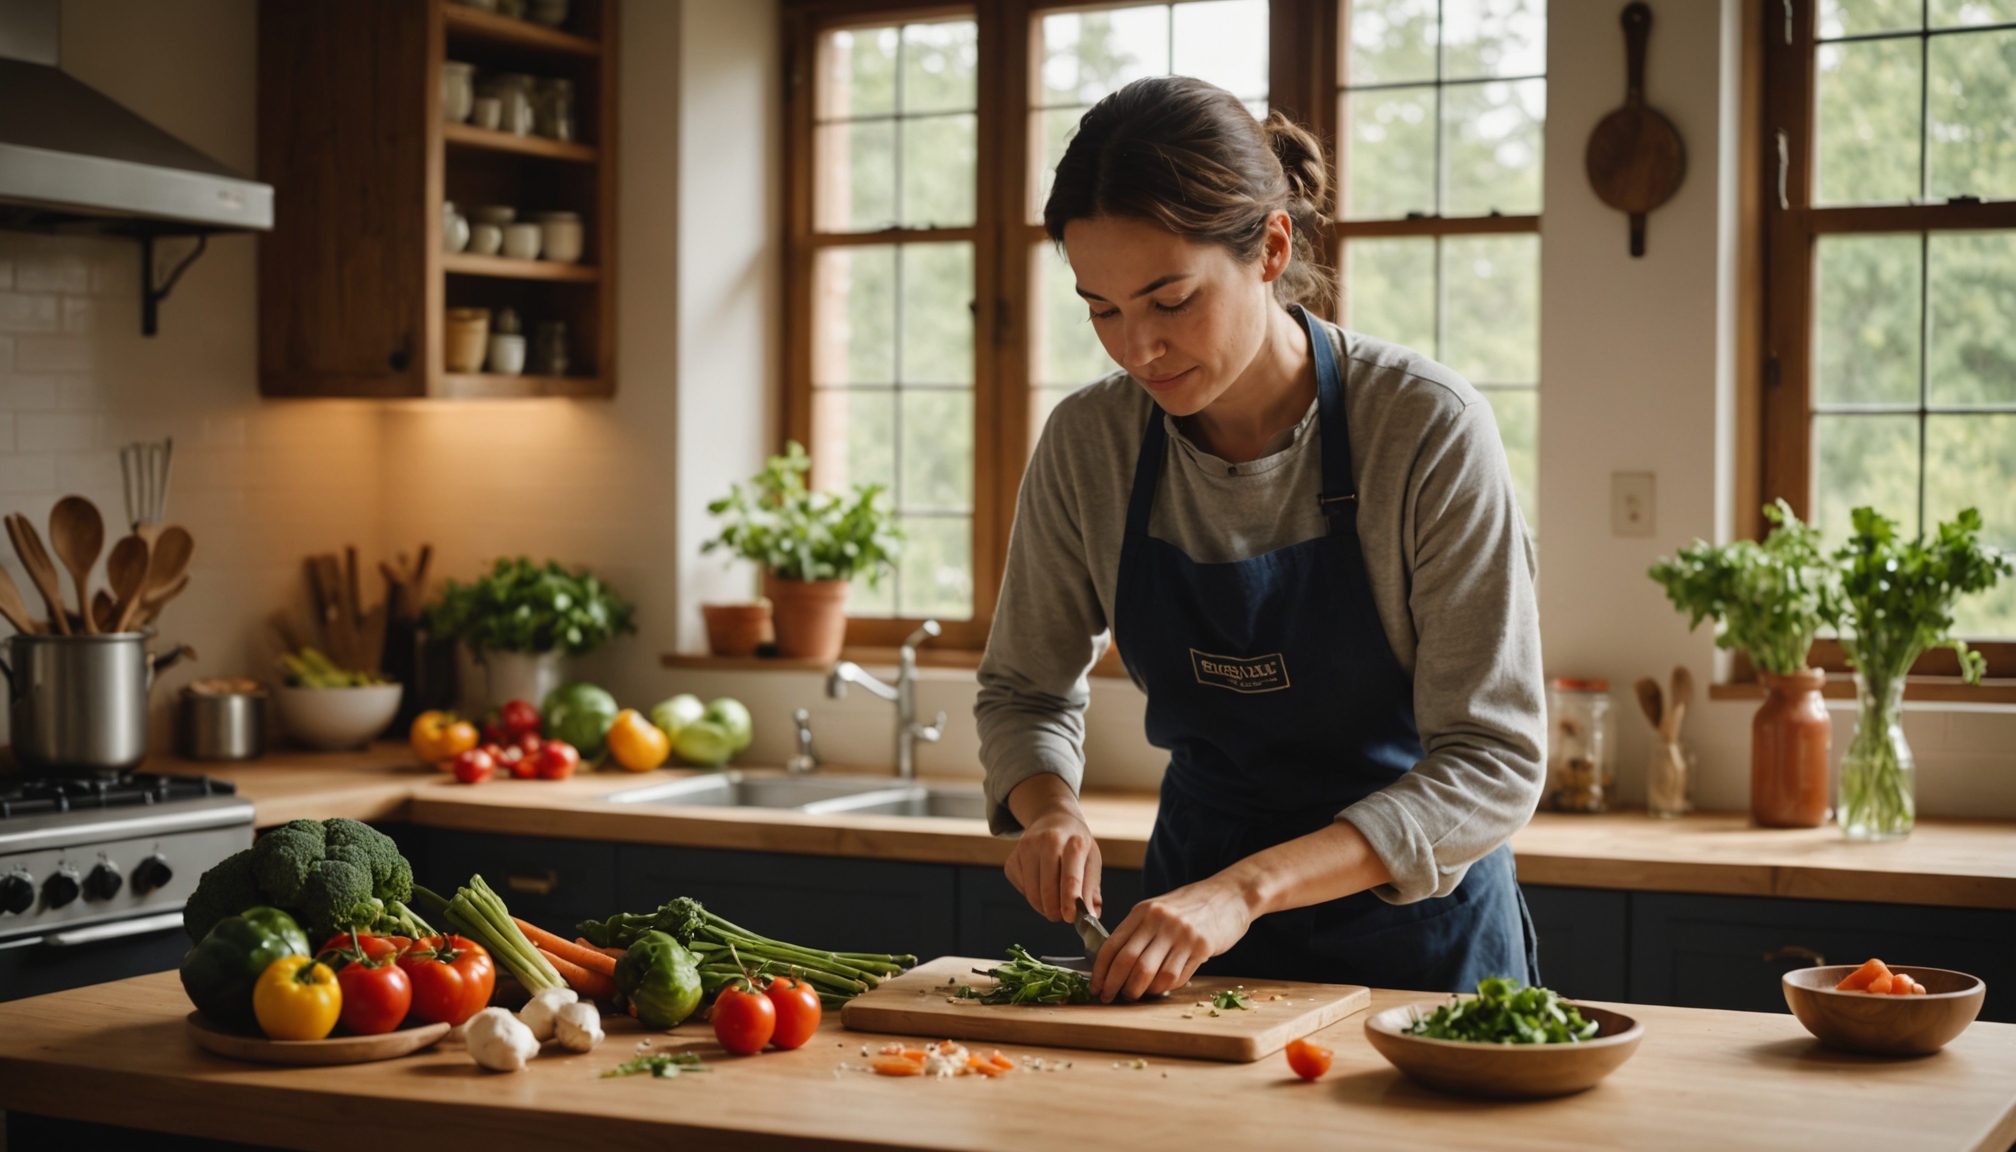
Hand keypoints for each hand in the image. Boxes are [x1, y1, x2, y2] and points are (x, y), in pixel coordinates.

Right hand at [1002, 774, 1101, 921]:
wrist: (1052, 819)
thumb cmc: (1076, 844)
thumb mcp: (1091, 859)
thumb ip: (1091, 889)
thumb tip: (1091, 916)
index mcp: (1074, 842)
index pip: (1071, 877)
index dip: (1070, 901)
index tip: (1070, 918)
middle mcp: (1048, 841)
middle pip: (1048, 888)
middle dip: (1055, 910)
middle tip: (1062, 917)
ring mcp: (1026, 849)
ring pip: (1033, 893)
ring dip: (1044, 907)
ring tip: (1054, 904)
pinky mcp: (1012, 859)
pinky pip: (1022, 890)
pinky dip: (1033, 896)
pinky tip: (1041, 886)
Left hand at [1091, 877, 1252, 1001]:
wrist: (1230, 895)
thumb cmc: (1191, 906)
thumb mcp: (1158, 910)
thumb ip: (1138, 931)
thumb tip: (1114, 964)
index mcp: (1143, 911)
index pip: (1111, 945)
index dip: (1100, 971)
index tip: (1096, 987)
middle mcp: (1159, 921)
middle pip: (1127, 962)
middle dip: (1114, 985)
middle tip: (1109, 997)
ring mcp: (1180, 934)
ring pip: (1150, 973)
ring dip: (1139, 991)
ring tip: (1135, 996)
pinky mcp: (1201, 946)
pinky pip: (1175, 976)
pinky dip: (1163, 987)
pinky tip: (1159, 988)